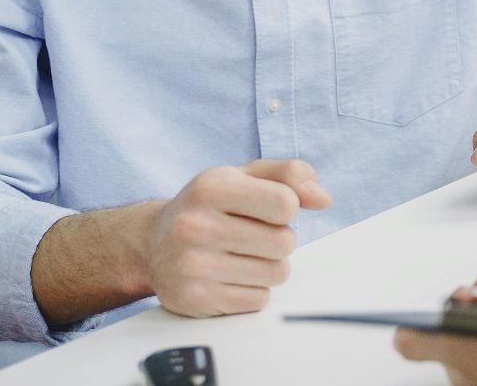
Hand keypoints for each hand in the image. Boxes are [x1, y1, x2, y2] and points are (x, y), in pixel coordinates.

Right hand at [144, 158, 331, 316]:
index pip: (286, 203)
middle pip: (285, 242)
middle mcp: (195, 225)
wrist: (152, 244)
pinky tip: (228, 276)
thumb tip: (324, 199)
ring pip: (276, 273)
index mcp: (212, 186)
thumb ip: (290, 175)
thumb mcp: (245, 176)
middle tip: (250, 235)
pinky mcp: (194, 299)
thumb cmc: (209, 206)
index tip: (266, 208)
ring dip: (268, 266)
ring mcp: (191, 265)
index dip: (286, 208)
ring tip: (239, 255)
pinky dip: (252, 290)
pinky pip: (258, 300)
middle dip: (278, 239)